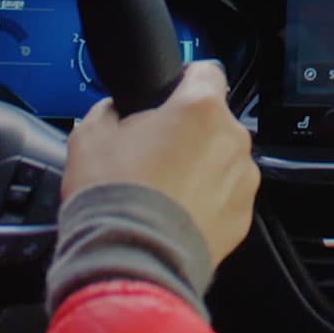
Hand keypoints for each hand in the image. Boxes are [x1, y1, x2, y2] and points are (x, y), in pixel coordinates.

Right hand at [61, 61, 259, 265]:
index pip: (206, 71)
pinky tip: (176, 215)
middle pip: (213, 121)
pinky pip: (226, 197)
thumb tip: (114, 111)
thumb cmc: (113, 196)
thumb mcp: (89, 136)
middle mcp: (232, 139)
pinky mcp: (243, 216)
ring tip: (164, 191)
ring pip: (222, 160)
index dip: (184, 80)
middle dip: (188, 132)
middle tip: (154, 154)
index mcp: (200, 108)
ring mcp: (243, 180)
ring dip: (201, 167)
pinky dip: (207, 202)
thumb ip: (109, 111)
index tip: (170, 95)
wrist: (130, 261)